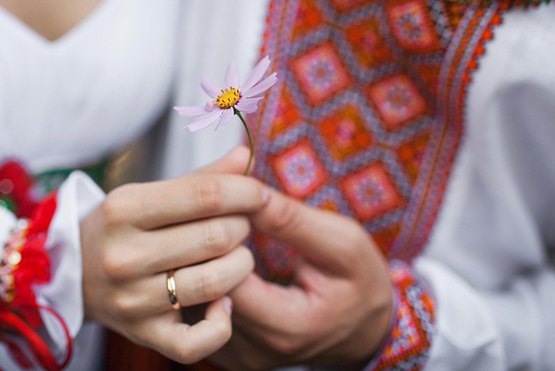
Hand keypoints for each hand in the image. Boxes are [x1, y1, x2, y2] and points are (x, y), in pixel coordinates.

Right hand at [80, 147, 266, 363]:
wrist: (73, 273)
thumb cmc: (124, 228)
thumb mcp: (149, 194)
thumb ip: (201, 178)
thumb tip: (245, 156)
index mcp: (123, 209)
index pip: (205, 195)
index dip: (245, 192)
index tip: (258, 194)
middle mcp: (123, 255)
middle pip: (216, 237)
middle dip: (242, 227)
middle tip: (239, 225)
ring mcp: (132, 300)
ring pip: (215, 283)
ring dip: (241, 266)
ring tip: (236, 256)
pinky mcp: (143, 334)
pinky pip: (198, 341)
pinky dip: (222, 323)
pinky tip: (224, 303)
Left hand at [210, 187, 392, 369]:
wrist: (366, 333)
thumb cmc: (359, 285)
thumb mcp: (342, 244)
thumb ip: (292, 221)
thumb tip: (246, 192)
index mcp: (283, 327)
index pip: (221, 277)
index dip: (217, 235)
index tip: (228, 206)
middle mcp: (251, 350)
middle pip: (196, 291)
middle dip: (198, 243)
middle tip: (205, 206)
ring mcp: (234, 357)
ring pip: (188, 301)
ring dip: (192, 260)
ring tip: (205, 224)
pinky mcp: (224, 354)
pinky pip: (194, 313)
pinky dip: (197, 278)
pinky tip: (208, 252)